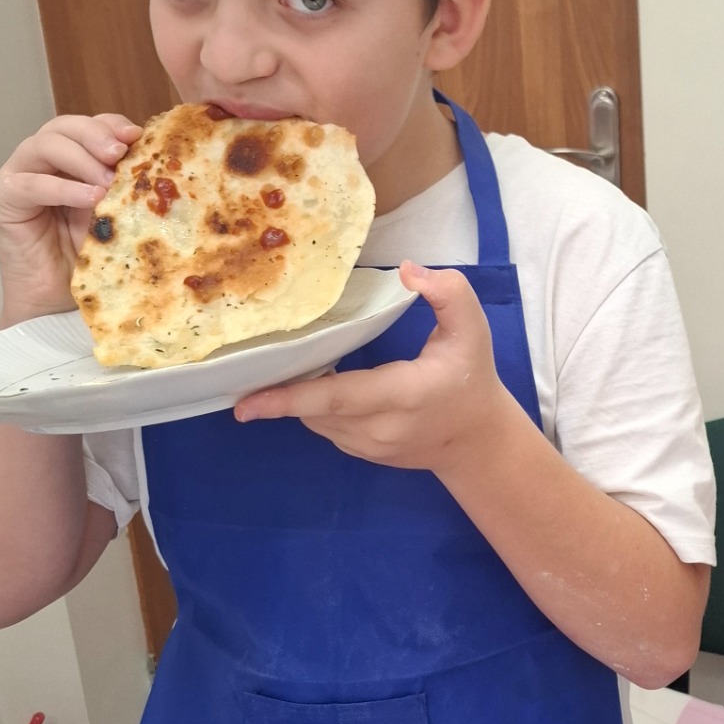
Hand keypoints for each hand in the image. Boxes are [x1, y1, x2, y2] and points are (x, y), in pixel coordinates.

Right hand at [0, 113, 141, 321]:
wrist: (57, 298)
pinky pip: (32, 184)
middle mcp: (42, 161)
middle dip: (95, 135)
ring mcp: (20, 176)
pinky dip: (64, 188)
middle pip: (64, 127)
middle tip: (120, 153)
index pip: (88, 125)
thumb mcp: (115, 213)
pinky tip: (90, 198)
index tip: (138, 135)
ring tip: (108, 182)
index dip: (111, 125)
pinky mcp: (5, 199)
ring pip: (45, 145)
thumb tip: (159, 163)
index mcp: (71, 158)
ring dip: (81, 159)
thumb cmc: (88, 257)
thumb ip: (125, 186)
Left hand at [233, 262, 512, 474]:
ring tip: (281, 365)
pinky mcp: (361, 453)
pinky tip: (311, 382)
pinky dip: (311, 406)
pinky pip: (325, 427)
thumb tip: (405, 271)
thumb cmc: (471, 376)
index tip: (246, 402)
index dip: (291, 397)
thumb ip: (448, 292)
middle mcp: (380, 428)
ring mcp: (368, 446)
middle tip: (246, 368)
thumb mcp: (473, 327)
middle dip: (279, 390)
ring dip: (296, 396)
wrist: (477, 440)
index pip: (338, 397)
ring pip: (315, 420)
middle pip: (315, 410)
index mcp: (404, 394)